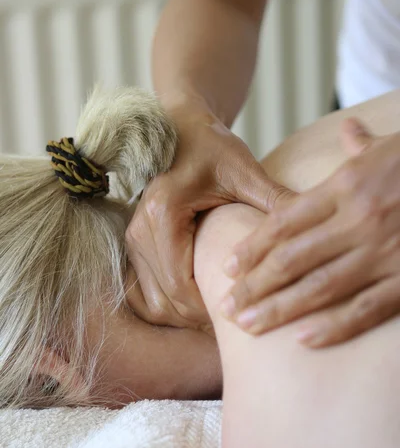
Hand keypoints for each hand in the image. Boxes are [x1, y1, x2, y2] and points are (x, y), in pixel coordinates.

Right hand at [125, 95, 292, 328]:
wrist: (179, 128)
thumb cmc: (211, 146)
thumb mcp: (245, 171)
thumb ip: (275, 202)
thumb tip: (314, 230)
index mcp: (164, 215)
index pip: (181, 286)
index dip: (210, 310)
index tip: (243, 313)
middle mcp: (140, 231)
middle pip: (167, 302)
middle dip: (201, 319)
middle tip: (239, 320)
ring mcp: (133, 239)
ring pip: (154, 303)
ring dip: (185, 317)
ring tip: (220, 315)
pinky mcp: (135, 243)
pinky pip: (145, 293)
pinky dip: (170, 307)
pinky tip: (198, 304)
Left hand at [221, 118, 399, 346]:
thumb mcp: (394, 146)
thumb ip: (362, 145)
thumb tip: (347, 130)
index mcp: (347, 186)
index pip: (286, 221)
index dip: (254, 247)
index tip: (230, 267)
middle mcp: (359, 219)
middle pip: (292, 258)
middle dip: (255, 285)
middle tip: (227, 306)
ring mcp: (384, 251)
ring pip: (320, 286)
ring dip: (279, 309)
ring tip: (248, 325)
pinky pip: (366, 308)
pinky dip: (334, 326)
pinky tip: (303, 340)